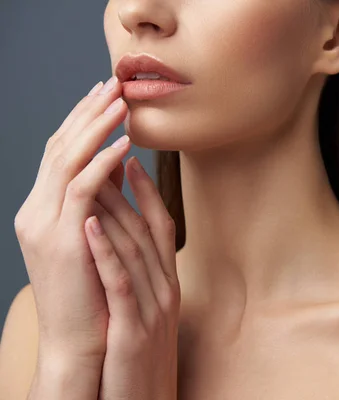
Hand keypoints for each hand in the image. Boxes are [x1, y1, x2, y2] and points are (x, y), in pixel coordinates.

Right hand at [14, 77, 128, 365]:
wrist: (79, 342)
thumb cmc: (92, 292)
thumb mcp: (89, 240)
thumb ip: (97, 203)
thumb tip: (119, 167)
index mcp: (41, 211)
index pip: (58, 154)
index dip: (80, 122)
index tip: (102, 97)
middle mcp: (35, 212)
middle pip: (58, 148)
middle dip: (86, 114)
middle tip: (110, 84)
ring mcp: (44, 224)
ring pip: (67, 160)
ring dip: (95, 127)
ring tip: (120, 102)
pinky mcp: (62, 239)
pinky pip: (82, 189)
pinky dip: (103, 162)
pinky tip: (125, 143)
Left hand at [84, 156, 180, 399]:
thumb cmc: (139, 354)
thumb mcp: (146, 307)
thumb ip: (142, 272)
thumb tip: (125, 238)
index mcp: (168, 283)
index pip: (162, 228)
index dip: (148, 192)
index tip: (129, 159)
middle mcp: (166, 290)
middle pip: (148, 230)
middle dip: (125, 189)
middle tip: (106, 153)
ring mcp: (153, 309)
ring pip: (135, 248)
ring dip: (115, 209)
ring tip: (94, 176)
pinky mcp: (134, 330)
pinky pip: (120, 282)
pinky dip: (105, 250)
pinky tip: (88, 223)